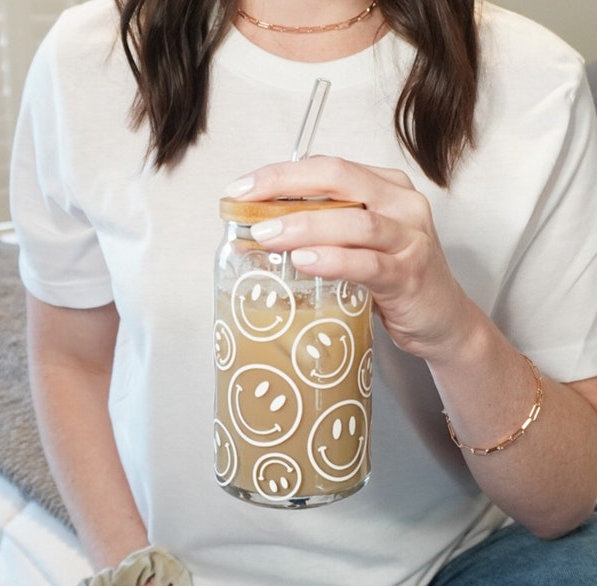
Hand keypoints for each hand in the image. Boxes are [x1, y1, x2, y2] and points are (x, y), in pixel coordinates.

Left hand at [227, 156, 476, 360]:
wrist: (442, 320)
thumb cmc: (394, 279)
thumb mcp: (357, 245)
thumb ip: (321, 232)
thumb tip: (258, 232)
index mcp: (386, 188)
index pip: (328, 168)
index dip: (282, 173)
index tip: (242, 188)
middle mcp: (402, 204)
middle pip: (339, 179)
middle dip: (286, 186)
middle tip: (246, 202)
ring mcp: (410, 238)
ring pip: (354, 221)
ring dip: (304, 226)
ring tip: (266, 235)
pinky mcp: (410, 274)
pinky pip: (368, 263)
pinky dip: (333, 260)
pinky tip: (304, 261)